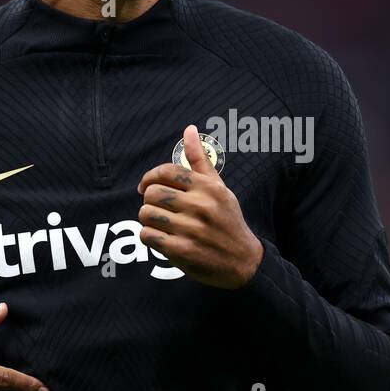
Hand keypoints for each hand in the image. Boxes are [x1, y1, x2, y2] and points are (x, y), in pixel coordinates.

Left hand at [136, 123, 264, 288]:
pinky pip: (148, 236)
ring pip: (146, 214)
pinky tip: (161, 238)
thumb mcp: (219, 188)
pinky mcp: (181, 251)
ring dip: (147, 219)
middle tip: (158, 208)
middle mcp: (200, 206)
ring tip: (159, 223)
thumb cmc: (227, 220)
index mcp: (208, 188)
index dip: (150, 177)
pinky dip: (149, 237)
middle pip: (152, 193)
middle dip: (149, 200)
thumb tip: (189, 129)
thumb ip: (200, 160)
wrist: (243, 261)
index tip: (147, 186)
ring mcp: (191, 229)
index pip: (167, 171)